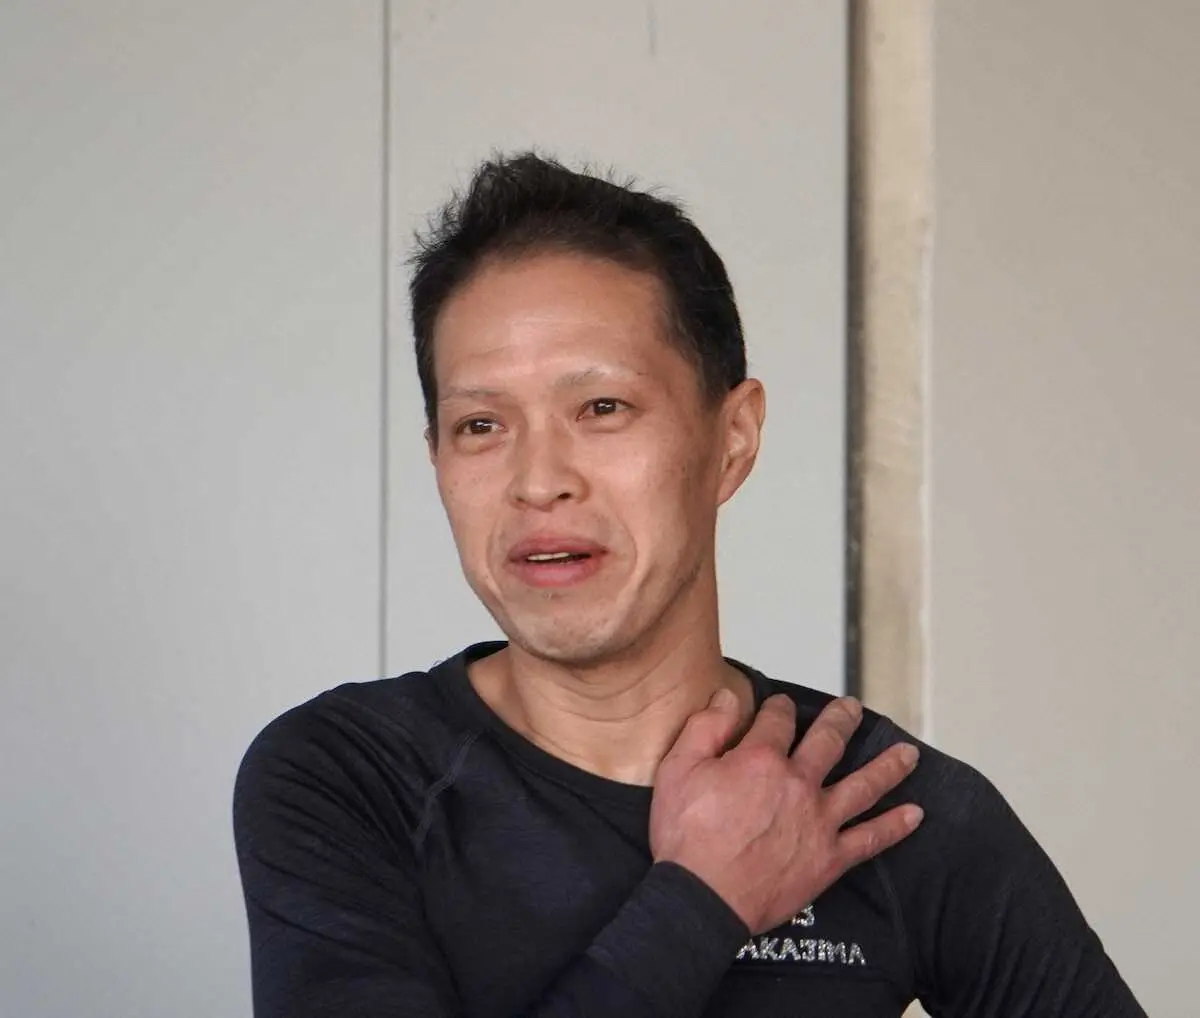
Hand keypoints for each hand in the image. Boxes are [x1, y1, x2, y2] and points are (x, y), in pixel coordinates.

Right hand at [649, 691, 922, 933]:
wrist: (703, 899)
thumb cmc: (686, 837)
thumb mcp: (678, 770)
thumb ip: (705, 728)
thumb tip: (727, 697)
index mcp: (761, 759)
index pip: (777, 719)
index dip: (778, 707)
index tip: (780, 705)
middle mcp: (799, 783)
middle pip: (828, 741)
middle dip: (841, 720)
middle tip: (851, 708)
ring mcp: (819, 821)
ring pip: (863, 785)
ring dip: (888, 766)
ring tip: (908, 754)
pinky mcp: (829, 858)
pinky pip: (870, 839)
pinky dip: (894, 826)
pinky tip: (914, 815)